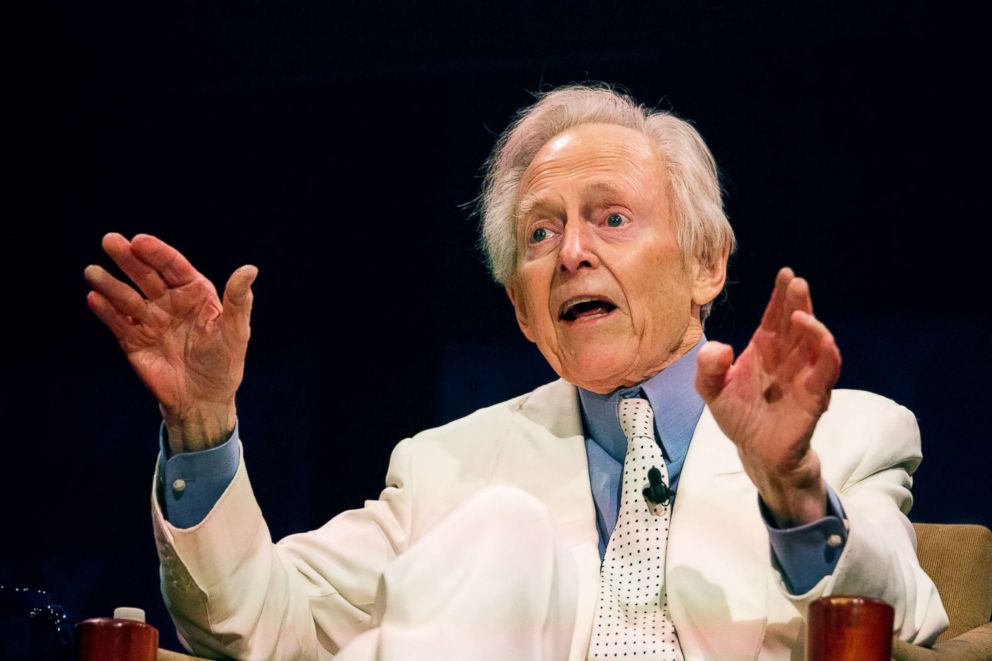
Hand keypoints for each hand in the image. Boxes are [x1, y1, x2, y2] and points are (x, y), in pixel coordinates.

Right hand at [85, 233, 256, 452]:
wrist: (203, 399)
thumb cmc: (224, 362)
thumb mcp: (236, 330)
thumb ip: (238, 300)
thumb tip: (250, 269)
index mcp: (194, 292)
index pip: (173, 266)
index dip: (156, 252)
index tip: (139, 240)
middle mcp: (169, 301)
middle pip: (145, 274)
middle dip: (128, 258)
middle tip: (109, 241)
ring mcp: (150, 319)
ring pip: (127, 296)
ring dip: (110, 284)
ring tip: (93, 272)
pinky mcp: (133, 340)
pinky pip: (117, 322)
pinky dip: (105, 310)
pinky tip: (94, 299)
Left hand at [695, 267, 840, 526]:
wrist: (755, 452)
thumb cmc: (739, 416)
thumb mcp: (711, 390)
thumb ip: (707, 368)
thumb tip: (720, 347)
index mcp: (764, 349)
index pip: (775, 317)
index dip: (780, 296)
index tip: (784, 274)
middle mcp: (787, 357)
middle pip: (797, 323)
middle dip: (798, 301)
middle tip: (797, 282)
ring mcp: (803, 374)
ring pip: (815, 343)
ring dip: (812, 325)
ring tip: (801, 313)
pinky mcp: (814, 396)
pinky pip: (826, 371)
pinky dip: (826, 354)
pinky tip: (822, 340)